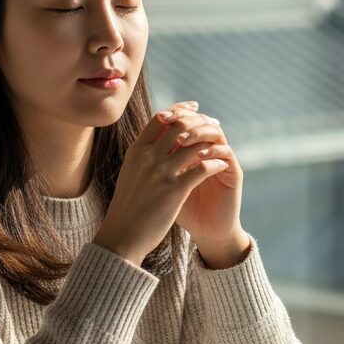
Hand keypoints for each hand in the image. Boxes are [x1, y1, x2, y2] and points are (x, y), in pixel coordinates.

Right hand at [92, 101, 235, 265]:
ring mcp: (161, 173)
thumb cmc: (128, 207)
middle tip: (213, 124)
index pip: (159, 118)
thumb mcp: (131, 173)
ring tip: (221, 145)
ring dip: (211, 142)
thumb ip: (143, 156)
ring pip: (193, 144)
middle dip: (200, 122)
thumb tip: (157, 141)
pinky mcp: (175, 190)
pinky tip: (220, 165)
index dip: (179, 110)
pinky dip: (214, 163)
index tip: (194, 108)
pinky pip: (202, 167)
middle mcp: (148, 157)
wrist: (122, 235)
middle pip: (179, 126)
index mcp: (136, 151)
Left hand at [168, 112, 244, 251]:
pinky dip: (212, 150)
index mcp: (191, 148)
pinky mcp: (233, 171)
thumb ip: (158, 165)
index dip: (174, 115)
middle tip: (172, 122)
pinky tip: (199, 155)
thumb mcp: (164, 185)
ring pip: (214, 131)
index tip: (161, 117)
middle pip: (199, 120)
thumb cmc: (181, 210)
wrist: (206, 232)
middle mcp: (208, 149)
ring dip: (198, 132)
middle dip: (185, 119)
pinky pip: (225, 152)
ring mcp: (221, 159)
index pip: (184, 121)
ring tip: (183, 140)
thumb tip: (139, 145)